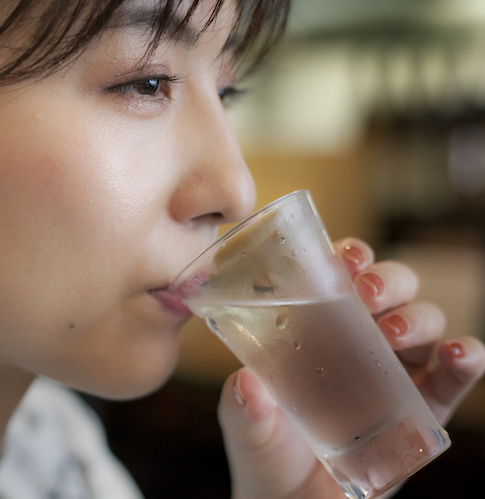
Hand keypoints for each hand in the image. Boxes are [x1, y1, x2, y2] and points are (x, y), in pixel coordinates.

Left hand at [217, 238, 484, 498]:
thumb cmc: (266, 450)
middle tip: (366, 293)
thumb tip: (248, 383)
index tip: (344, 257)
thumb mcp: (247, 424)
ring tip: (393, 332)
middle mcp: (360, 342)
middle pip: (390, 290)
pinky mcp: (422, 411)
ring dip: (417, 317)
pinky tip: (461, 354)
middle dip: (386, 280)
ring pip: (424, 323)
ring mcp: (395, 374)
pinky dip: (465, 360)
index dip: (347, 258)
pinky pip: (453, 379)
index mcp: (316, 329)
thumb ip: (244, 404)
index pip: (338, 278)